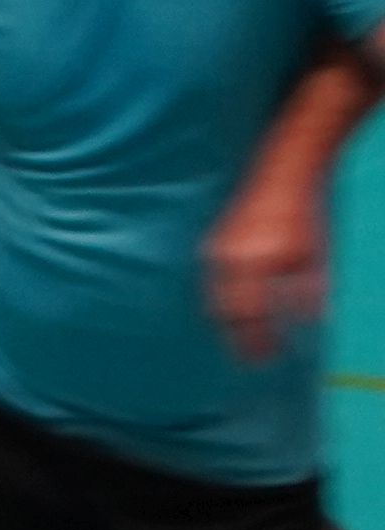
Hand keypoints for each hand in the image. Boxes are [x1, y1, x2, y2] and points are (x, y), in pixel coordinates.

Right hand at [211, 186, 332, 360]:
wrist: (286, 170)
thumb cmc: (306, 211)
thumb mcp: (316, 253)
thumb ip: (310, 288)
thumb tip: (311, 320)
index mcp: (253, 265)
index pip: (247, 316)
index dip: (254, 341)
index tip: (262, 359)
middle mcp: (228, 260)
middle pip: (223, 310)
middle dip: (235, 334)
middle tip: (250, 353)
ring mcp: (218, 250)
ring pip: (215, 296)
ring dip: (228, 317)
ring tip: (242, 333)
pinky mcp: (216, 242)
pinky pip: (213, 279)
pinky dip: (223, 297)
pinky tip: (237, 302)